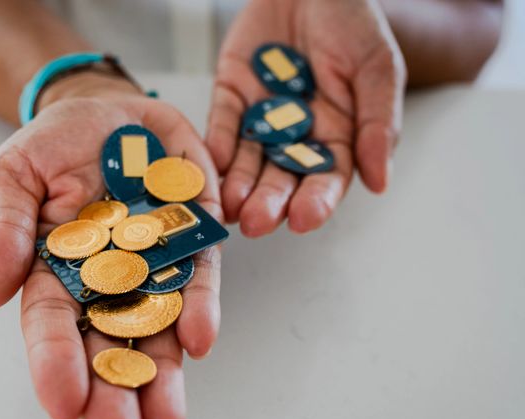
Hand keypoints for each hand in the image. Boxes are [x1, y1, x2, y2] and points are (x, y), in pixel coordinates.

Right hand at [0, 72, 222, 418]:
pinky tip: (196, 340)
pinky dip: (197, 310)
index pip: (50, 325)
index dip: (55, 364)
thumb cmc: (53, 145)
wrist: (111, 111)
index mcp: (52, 272)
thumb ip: (4, 231)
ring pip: (157, 332)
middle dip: (114, 397)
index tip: (63, 404)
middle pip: (107, 346)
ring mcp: (153, 266)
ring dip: (162, 378)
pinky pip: (198, 282)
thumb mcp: (14, 175)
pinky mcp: (194, 242)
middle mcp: (104, 282)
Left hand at [206, 0, 405, 235]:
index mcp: (337, 136)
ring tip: (229, 206)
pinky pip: (220, 126)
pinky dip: (215, 145)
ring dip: (237, 185)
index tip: (304, 220)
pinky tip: (212, 164)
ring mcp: (260, 118)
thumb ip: (378, 124)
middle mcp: (295, 136)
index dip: (316, 201)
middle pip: (281, 178)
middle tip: (255, 223)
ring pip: (246, 161)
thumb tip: (380, 182)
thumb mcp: (377, 68)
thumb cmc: (353, 22)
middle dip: (269, 202)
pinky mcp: (230, 97)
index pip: (326, 179)